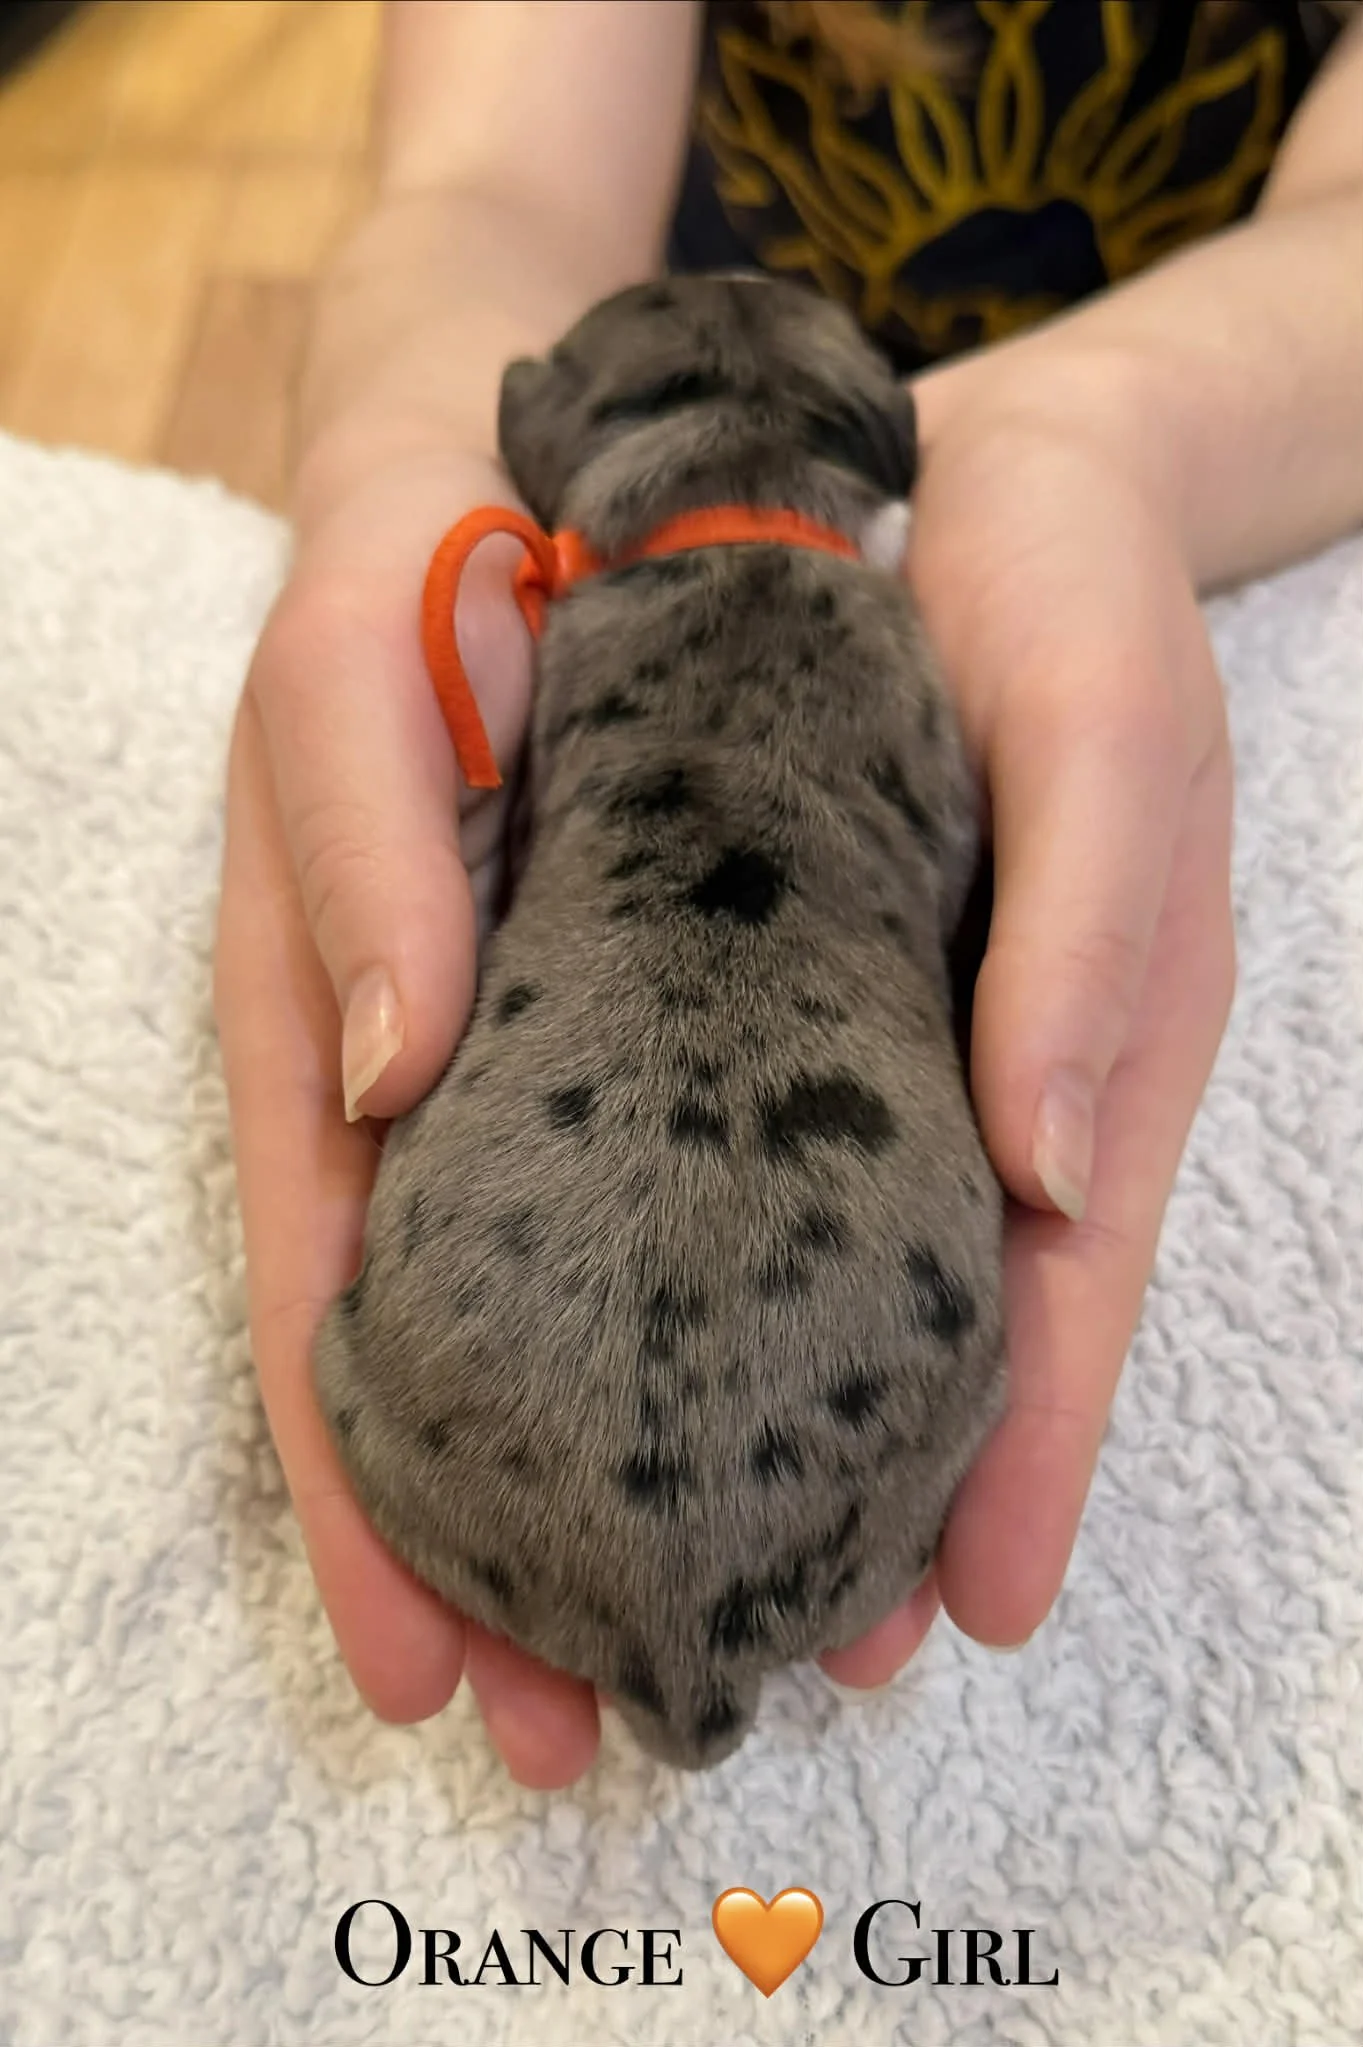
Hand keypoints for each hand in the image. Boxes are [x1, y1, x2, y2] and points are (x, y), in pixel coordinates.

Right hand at [214, 437, 610, 1786]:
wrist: (521, 467)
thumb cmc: (406, 574)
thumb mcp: (355, 680)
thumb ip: (358, 859)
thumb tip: (394, 1078)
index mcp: (329, 1023)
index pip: (329, 1300)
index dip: (357, 1491)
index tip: (418, 1655)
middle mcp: (427, 1074)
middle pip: (445, 1360)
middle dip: (487, 1558)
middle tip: (571, 1732)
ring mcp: (534, 1058)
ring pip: (558, 1312)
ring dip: (607, 1485)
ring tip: (699, 1647)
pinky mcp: (640, 1020)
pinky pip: (660, 1203)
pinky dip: (695, 1332)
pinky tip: (765, 1432)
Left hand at [819, 360, 1235, 1684]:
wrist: (970, 475)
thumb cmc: (1075, 592)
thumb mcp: (1111, 731)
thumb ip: (1091, 939)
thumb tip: (1042, 1170)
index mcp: (1086, 1039)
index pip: (1059, 1284)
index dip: (1029, 1448)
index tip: (974, 1611)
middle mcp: (981, 1068)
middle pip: (941, 1317)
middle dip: (890, 1493)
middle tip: (809, 1654)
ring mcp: (873, 1036)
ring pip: (834, 1265)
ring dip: (782, 1417)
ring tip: (700, 1566)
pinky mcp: (765, 981)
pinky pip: (743, 1152)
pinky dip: (701, 1263)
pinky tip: (639, 1347)